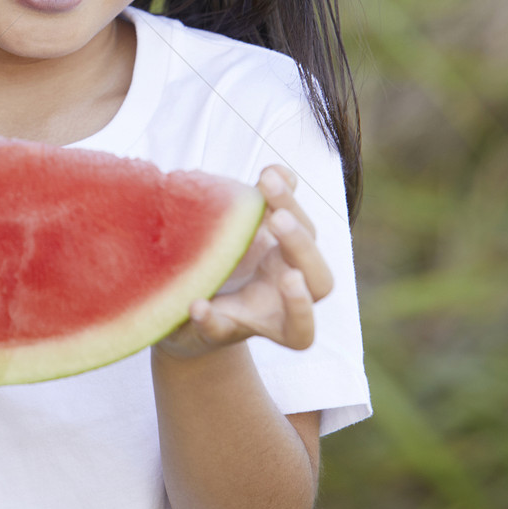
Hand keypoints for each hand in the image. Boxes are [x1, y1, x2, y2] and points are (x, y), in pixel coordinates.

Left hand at [156, 165, 332, 358]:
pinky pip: (224, 334)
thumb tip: (281, 171)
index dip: (295, 207)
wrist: (186, 309)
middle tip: (278, 220)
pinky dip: (212, 321)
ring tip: (287, 277)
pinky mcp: (223, 336)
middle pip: (321, 280)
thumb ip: (265, 201)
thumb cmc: (226, 261)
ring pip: (303, 330)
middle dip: (302, 246)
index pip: (309, 236)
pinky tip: (197, 305)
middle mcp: (285, 297)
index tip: (269, 177)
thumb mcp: (242, 228)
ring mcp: (259, 323)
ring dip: (298, 302)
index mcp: (289, 262)